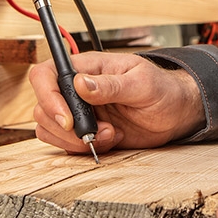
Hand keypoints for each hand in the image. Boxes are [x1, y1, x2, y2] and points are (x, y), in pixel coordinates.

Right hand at [28, 51, 205, 155]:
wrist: (175, 113)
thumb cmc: (162, 89)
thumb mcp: (142, 83)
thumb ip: (111, 84)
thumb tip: (81, 83)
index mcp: (87, 67)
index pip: (46, 74)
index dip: (48, 96)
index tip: (67, 119)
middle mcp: (77, 89)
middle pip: (42, 106)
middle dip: (65, 127)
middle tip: (94, 132)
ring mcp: (79, 111)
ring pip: (49, 128)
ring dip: (75, 140)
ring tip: (109, 134)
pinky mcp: (85, 131)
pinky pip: (66, 144)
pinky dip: (83, 149)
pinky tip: (110, 140)